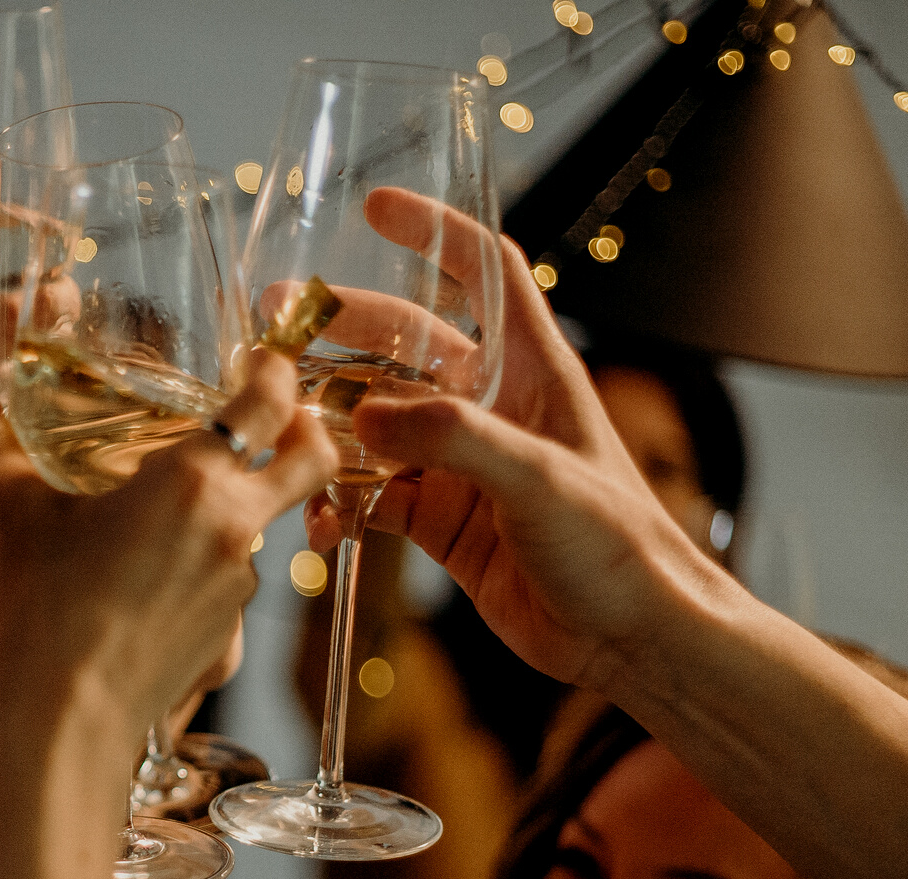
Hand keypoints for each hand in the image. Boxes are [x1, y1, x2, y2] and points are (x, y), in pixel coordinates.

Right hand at [0, 346, 337, 731]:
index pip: (271, 401)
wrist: (68, 717)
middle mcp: (236, 526)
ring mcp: (243, 584)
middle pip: (313, 460)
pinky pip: (235, 580)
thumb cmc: (45, 610)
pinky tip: (151, 580)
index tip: (264, 358)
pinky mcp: (233, 631)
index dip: (276, 370)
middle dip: (305, 430)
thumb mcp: (18, 517)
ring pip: (267, 523)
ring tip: (168, 515)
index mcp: (195, 480)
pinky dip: (208, 567)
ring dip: (237, 507)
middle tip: (273, 418)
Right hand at [304, 188, 726, 691]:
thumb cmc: (619, 546)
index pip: (486, 272)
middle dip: (340, 330)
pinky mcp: (442, 521)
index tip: (375, 210)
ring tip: (279, 427)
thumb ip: (454, 440)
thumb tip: (364, 419)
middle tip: (276, 322)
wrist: (631, 638)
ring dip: (328, 422)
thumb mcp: (540, 479)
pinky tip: (319, 521)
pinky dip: (340, 504)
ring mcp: (462, 465)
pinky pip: (372, 497)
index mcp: (532, 371)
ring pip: (376, 423)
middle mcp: (493, 408)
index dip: (435, 233)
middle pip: (403, 343)